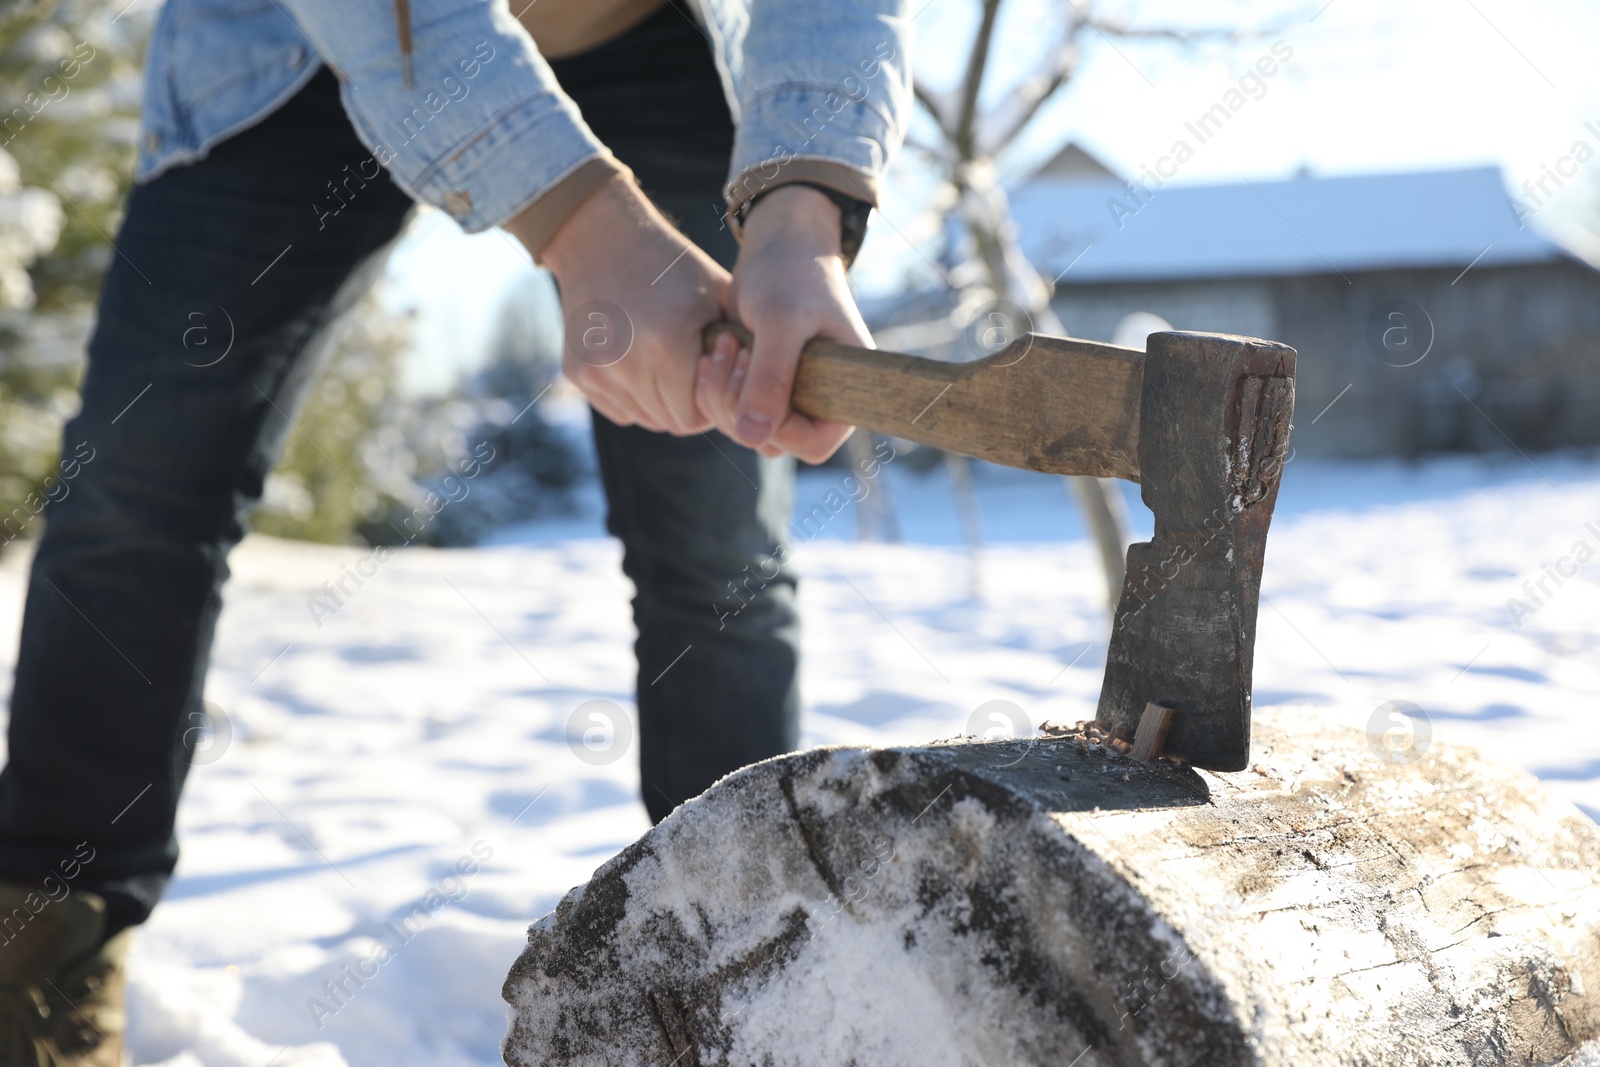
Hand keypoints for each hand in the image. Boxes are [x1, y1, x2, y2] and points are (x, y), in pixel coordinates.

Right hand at [516, 178, 726, 433]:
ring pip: (645, 418)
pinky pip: (619, 409)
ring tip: (676, 370)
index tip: (720, 377)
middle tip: (701, 377)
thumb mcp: (720, 298)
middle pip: (672, 420)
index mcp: (666, 343)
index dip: (715, 401)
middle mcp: (625, 362)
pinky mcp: (577, 372)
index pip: (700, 413)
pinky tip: (646, 365)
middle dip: (692, 405)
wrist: (600, 237)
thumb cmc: (672, 267)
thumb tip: (767, 394)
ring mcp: (596, 370)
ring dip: (664, 404)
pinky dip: (636, 398)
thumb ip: (742, 349)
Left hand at [696, 185, 867, 462]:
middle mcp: (821, 400)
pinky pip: (732, 410)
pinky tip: (712, 353)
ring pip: (746, 429)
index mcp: (846, 390)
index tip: (753, 378)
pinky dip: (715, 387)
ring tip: (723, 345)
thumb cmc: (792, 273)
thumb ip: (771, 378)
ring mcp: (791, 395)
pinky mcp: (763, 385)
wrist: (779, 243)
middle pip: (773, 442)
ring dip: (721, 395)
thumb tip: (752, 436)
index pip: (813, 444)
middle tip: (732, 352)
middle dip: (738, 404)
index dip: (776, 426)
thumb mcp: (780, 322)